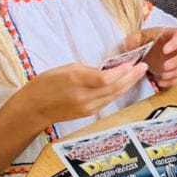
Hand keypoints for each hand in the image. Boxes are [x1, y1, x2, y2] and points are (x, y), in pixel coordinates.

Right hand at [17, 62, 147, 127]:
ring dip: (128, 84)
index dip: (122, 71)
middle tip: (143, 66)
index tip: (132, 63)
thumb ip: (88, 70)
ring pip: (114, 95)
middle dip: (131, 77)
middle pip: (115, 88)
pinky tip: (124, 84)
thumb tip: (107, 70)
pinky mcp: (88, 113)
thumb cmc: (45, 84)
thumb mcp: (65, 69)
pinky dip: (118, 92)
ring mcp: (87, 107)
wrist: (34, 109)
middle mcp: (84, 96)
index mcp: (76, 81)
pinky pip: (108, 101)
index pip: (106, 78)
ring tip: (138, 74)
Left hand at [125, 27, 176, 90]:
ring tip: (161, 76)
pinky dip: (173, 81)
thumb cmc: (141, 45)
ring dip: (176, 72)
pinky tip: (162, 81)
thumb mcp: (135, 39)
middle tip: (164, 67)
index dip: (176, 42)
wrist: (143, 56)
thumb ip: (133, 40)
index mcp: (170, 34)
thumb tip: (131, 44)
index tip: (164, 50)